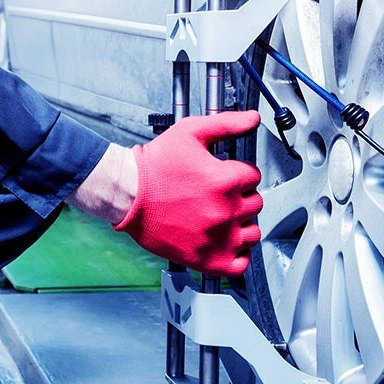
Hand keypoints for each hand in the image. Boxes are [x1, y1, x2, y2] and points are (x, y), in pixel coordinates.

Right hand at [113, 111, 262, 276]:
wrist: (127, 193)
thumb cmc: (155, 165)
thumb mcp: (191, 132)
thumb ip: (227, 123)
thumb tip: (253, 118)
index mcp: (225, 180)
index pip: (253, 175)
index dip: (239, 172)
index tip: (226, 174)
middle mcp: (226, 210)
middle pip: (255, 203)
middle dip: (241, 195)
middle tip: (220, 194)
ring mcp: (218, 238)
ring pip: (252, 232)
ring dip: (242, 223)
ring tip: (223, 216)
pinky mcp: (206, 259)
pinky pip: (240, 265)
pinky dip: (238, 255)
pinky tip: (227, 242)